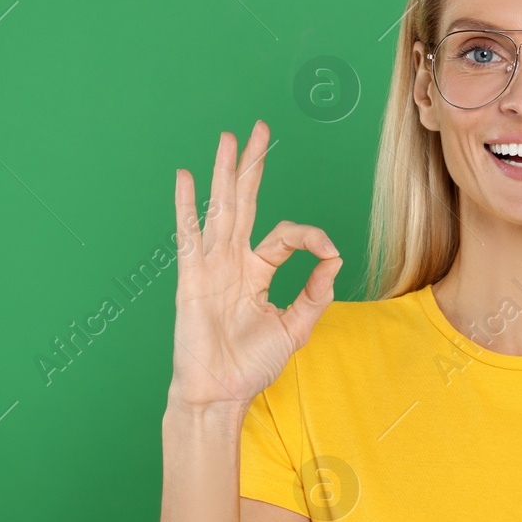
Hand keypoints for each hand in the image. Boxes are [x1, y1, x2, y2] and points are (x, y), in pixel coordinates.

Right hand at [167, 121, 342, 414]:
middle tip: (259, 129)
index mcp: (257, 271)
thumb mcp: (295, 326)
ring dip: (226, 173)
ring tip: (229, 138)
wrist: (220, 393)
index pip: (285, 235)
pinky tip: (186, 177)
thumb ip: (315, 292)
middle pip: (245, 203)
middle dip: (253, 166)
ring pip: (221, 209)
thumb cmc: (252, 364)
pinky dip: (187, 206)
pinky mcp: (193, 278)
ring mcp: (211, 266)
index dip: (311, 237)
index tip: (329, 253)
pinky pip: (190, 235)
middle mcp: (233, 262)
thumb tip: (335, 257)